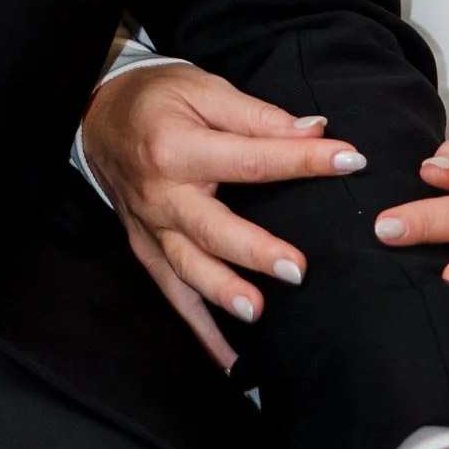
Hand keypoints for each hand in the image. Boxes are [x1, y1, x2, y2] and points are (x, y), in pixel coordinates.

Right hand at [78, 59, 369, 366]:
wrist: (98, 115)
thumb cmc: (157, 99)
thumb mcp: (204, 89)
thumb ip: (258, 116)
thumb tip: (315, 129)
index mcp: (178, 147)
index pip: (250, 158)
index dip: (303, 159)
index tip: (349, 161)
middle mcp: (162, 193)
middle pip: (211, 227)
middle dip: (254, 250)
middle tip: (297, 269)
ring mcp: (152, 227)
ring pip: (187, 268)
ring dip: (222, 292)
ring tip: (257, 311)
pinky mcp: (147, 249)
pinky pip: (172, 294)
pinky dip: (199, 330)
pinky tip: (229, 359)